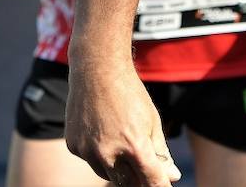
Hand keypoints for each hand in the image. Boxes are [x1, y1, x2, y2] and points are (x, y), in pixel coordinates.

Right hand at [65, 59, 179, 185]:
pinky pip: (90, 160)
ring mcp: (88, 151)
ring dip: (118, 167)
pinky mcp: (74, 147)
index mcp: (135, 146)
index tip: (165, 184)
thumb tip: (172, 176)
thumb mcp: (152, 120)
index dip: (160, 185)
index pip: (152, 181)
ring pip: (108, 174)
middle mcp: (109, 154)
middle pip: (128, 183)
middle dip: (139, 177)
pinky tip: (102, 130)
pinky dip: (99, 153)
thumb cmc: (130, 94)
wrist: (97, 69)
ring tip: (121, 138)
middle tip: (142, 160)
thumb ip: (161, 153)